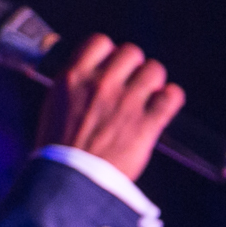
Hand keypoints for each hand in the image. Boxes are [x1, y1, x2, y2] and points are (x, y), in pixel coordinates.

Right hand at [33, 34, 185, 180]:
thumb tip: (90, 78)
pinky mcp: (146, 124)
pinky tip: (163, 107)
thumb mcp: (53, 108)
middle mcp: (100, 84)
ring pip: (155, 70)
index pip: (100, 42)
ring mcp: (125, 102)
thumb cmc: (57, 152)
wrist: (68, 184)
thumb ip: (74, 88)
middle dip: (134, 66)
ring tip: (149, 97)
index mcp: (72, 78)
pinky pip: (172, 96)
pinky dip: (171, 99)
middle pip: (131, 52)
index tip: (111, 66)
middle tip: (132, 84)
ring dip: (154, 82)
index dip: (109, 53)